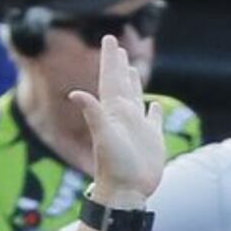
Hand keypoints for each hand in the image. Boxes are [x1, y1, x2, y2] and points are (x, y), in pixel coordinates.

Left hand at [65, 38, 163, 205]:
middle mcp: (124, 116)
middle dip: (118, 63)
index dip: (110, 59)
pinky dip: (153, 110)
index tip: (110, 39)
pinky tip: (154, 104)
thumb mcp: (104, 137)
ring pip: (135, 98)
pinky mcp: (151, 140)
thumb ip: (93, 114)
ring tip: (132, 67)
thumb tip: (76, 93)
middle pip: (121, 83)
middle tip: (117, 44)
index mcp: (114, 111)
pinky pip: (152, 119)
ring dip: (134, 82)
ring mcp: (137, 127)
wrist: (126, 191)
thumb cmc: (115, 166)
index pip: (111, 78)